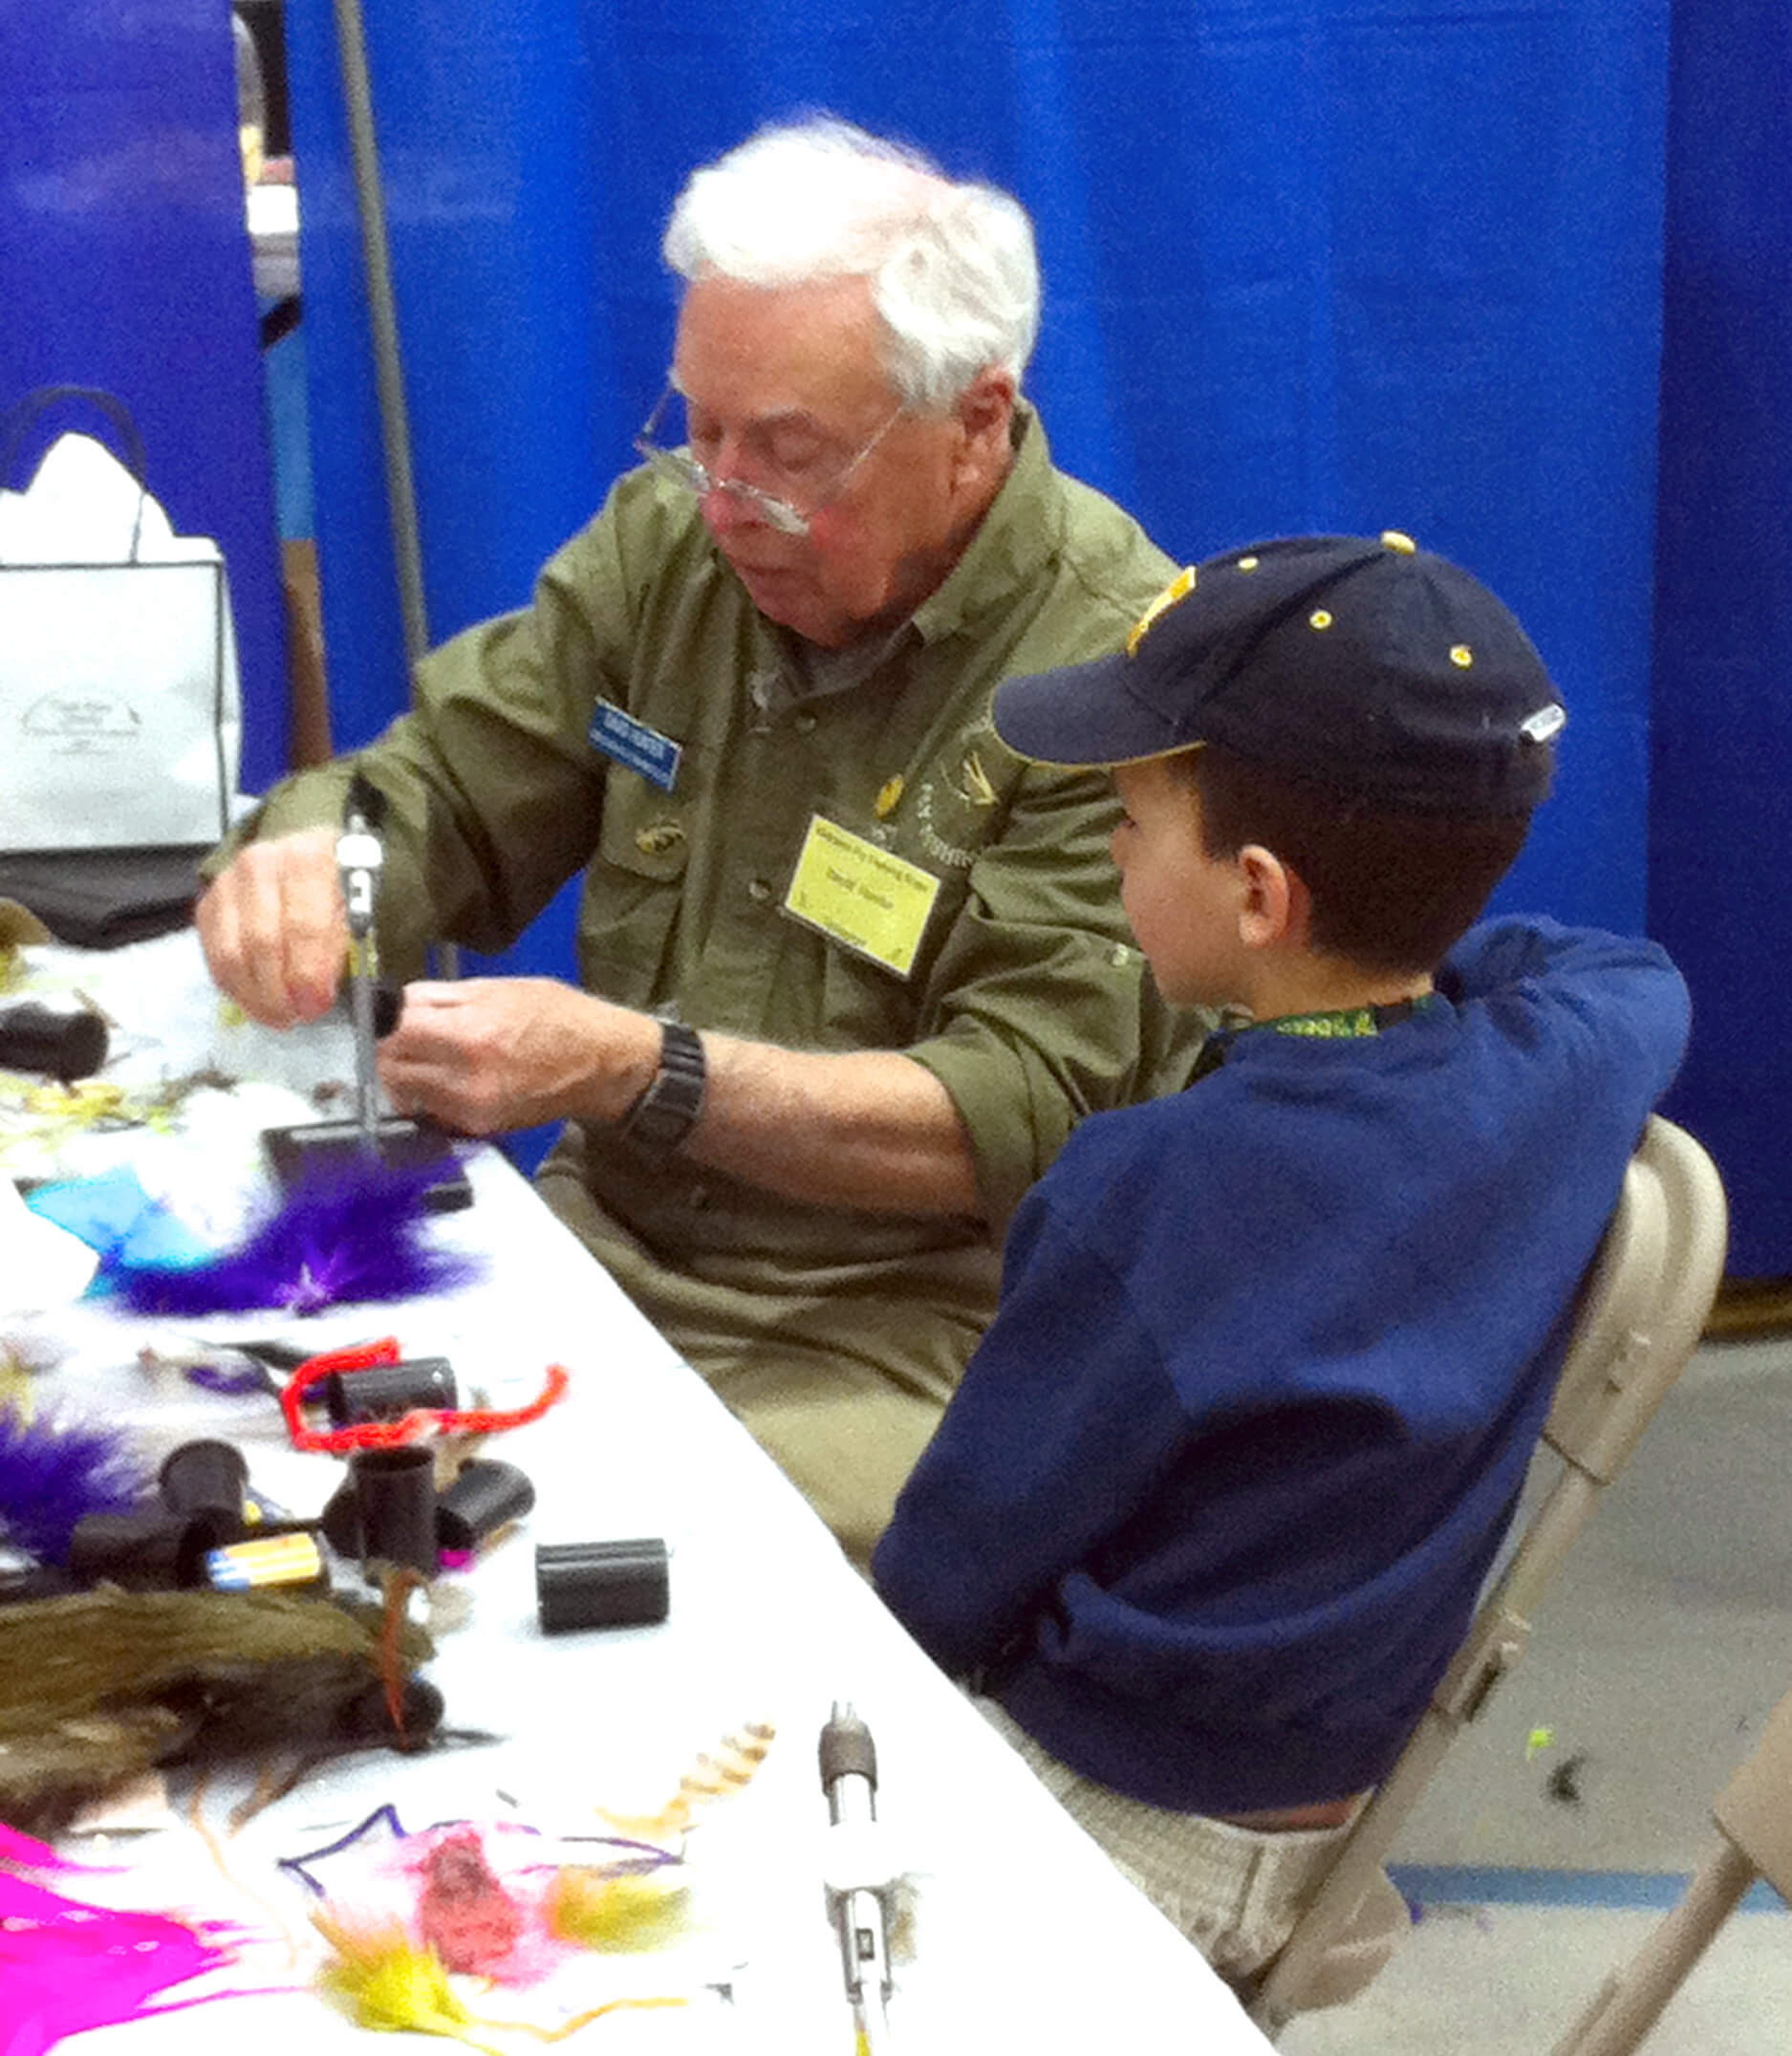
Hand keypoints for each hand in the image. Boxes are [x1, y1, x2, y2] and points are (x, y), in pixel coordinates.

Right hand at [195, 826, 346, 1026]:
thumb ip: (358, 945)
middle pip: (262, 942)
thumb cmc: (343, 890)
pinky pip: (215, 957)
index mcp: (309, 859)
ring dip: (256, 995)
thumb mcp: (366, 908)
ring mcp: (229, 882)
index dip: (309, 974)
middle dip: (280, 991)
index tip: (316, 1005)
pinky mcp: (209, 904)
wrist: (311, 860)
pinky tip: (258, 1000)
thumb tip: (360, 997)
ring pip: (231, 954)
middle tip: (298, 1015)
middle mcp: (262, 864)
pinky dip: (236, 987)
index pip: (303, 925)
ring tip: (280, 1014)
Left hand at [377, 978, 659, 1134]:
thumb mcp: (500, 988)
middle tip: (401, 1035)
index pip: (393, 1032)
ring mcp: (469, 1110)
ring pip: (403, 1094)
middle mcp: (463, 1079)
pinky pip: (430, 1110)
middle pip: (390, 1068)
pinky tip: (445, 1078)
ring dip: (403, 1074)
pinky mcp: (478, 1128)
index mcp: (469, 1034)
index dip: (382, 1021)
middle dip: (388, 1049)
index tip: (384, 1015)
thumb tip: (396, 1003)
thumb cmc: (559, 1016)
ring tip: (422, 1057)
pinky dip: (427, 1094)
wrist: (602, 1065)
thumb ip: (441, 997)